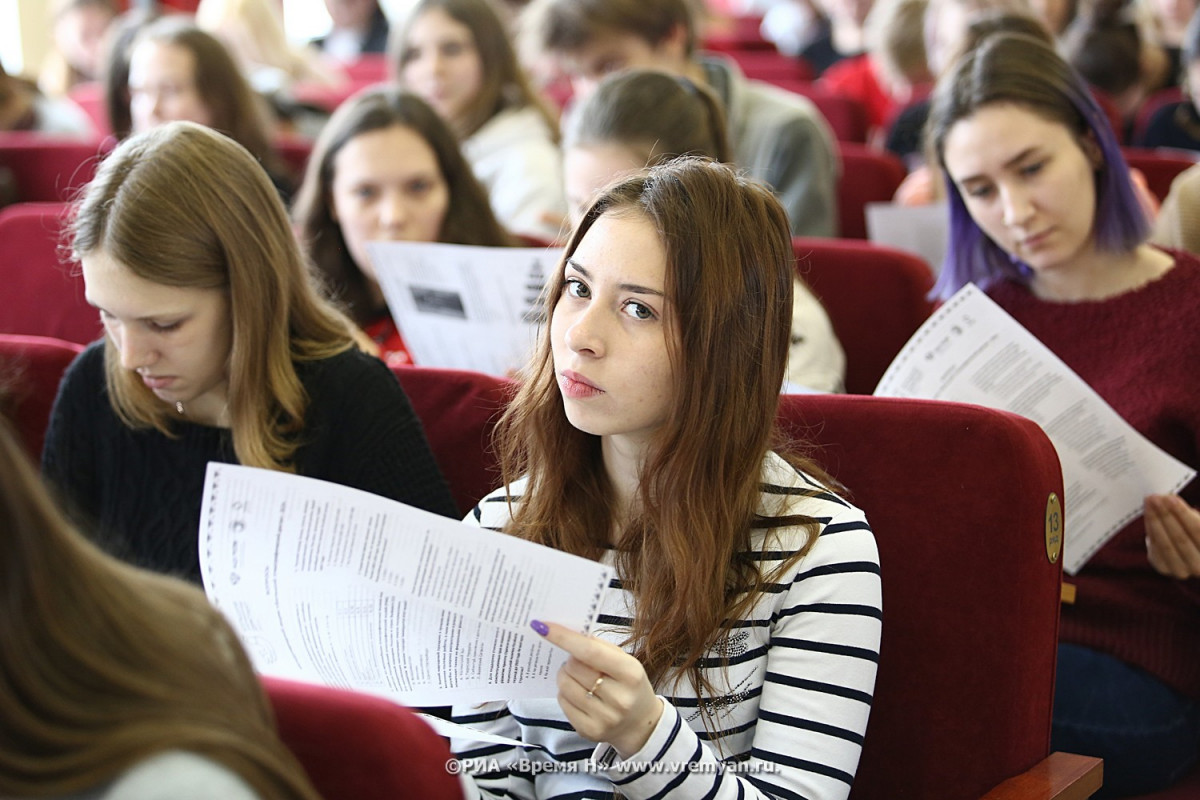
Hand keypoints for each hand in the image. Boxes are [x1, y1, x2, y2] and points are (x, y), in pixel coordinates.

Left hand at [531, 620, 663, 757]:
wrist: (640, 724)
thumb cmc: (629, 685)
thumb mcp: (625, 661)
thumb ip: (599, 646)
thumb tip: (568, 634)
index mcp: (630, 674)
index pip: (590, 652)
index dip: (564, 638)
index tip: (543, 626)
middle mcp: (619, 698)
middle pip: (574, 668)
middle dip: (569, 660)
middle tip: (578, 662)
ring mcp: (604, 718)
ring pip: (565, 686)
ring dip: (565, 676)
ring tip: (578, 678)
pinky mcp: (589, 731)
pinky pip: (562, 703)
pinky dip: (565, 693)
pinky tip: (578, 694)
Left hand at [1144, 494, 1199, 578]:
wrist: (1188, 550)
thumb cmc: (1194, 530)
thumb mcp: (1196, 521)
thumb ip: (1186, 513)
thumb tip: (1166, 499)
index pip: (1197, 530)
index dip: (1183, 514)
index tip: (1170, 498)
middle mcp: (1199, 566)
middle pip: (1180, 539)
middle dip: (1166, 516)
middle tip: (1154, 498)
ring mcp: (1181, 571)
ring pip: (1166, 544)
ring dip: (1155, 521)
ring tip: (1149, 503)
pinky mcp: (1164, 569)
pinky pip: (1155, 548)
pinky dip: (1151, 530)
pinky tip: (1148, 515)